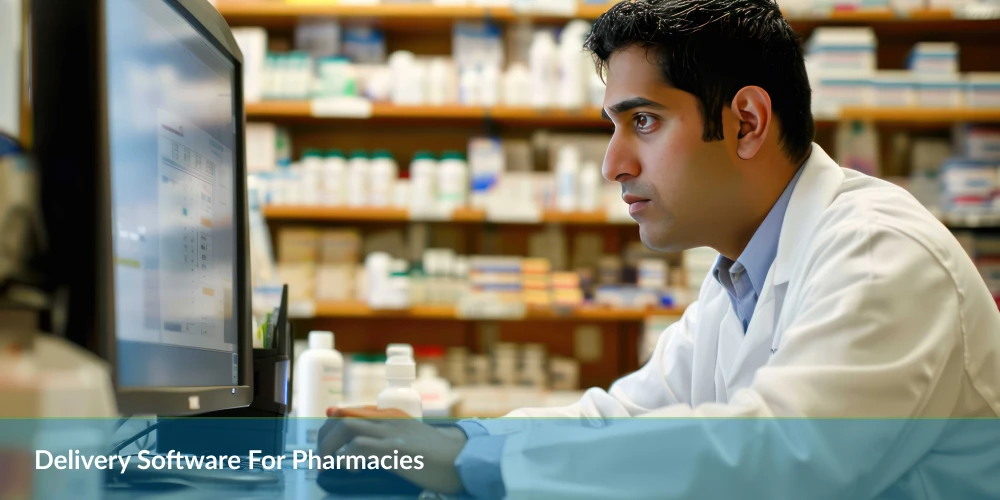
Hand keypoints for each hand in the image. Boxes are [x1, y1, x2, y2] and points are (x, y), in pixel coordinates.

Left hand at [317, 407, 467, 494]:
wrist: (465, 460)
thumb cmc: (443, 459)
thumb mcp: (414, 443)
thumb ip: (394, 443)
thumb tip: (370, 457)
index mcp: (393, 417)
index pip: (354, 412)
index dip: (332, 423)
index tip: (323, 438)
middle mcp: (389, 420)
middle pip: (344, 417)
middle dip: (325, 437)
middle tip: (321, 457)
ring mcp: (392, 433)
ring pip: (347, 428)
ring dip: (330, 447)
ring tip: (327, 464)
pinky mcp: (395, 449)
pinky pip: (360, 448)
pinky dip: (346, 458)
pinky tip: (347, 468)